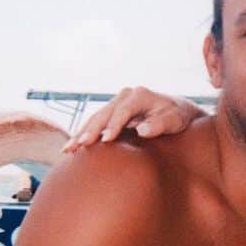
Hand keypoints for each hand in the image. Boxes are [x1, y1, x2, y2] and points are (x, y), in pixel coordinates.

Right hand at [61, 86, 203, 151]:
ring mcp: (117, 103)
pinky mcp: (112, 112)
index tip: (106, 140)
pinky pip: (95, 123)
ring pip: (95, 118)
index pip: (123, 111)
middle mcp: (125, 96)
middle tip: (79, 146)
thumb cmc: (177, 117)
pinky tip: (71, 147)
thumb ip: (160, 124)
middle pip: (104, 114)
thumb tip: (142, 130)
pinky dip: (83, 134)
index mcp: (139, 95)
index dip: (114, 125)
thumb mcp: (175, 120)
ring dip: (81, 133)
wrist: (177, 111)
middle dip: (90, 130)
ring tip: (68, 149)